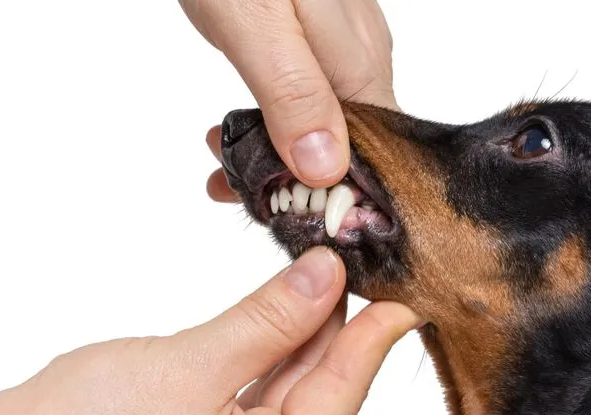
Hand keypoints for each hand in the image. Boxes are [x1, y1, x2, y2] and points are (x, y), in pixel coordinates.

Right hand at [0, 248, 420, 414]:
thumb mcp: (196, 360)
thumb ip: (271, 319)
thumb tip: (329, 277)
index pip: (342, 396)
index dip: (372, 337)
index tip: (402, 292)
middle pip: (317, 397)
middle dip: (334, 329)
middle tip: (355, 267)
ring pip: (283, 400)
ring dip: (296, 342)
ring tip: (319, 282)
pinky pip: (250, 410)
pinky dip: (262, 364)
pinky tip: (274, 323)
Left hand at [178, 0, 395, 199]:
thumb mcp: (257, 23)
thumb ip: (293, 93)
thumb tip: (325, 170)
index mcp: (360, 66)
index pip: (368, 159)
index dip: (332, 197)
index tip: (283, 215)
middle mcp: (363, 60)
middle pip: (345, 145)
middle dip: (295, 178)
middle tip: (233, 185)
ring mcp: (342, 46)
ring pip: (321, 122)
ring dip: (275, 151)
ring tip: (222, 160)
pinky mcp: (316, 34)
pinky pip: (304, 95)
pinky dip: (270, 120)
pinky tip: (233, 130)